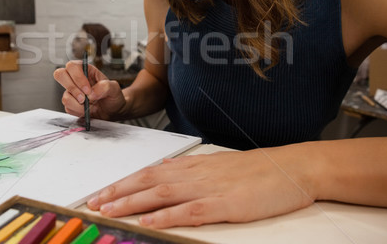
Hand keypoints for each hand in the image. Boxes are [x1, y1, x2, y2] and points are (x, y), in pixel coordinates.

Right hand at [53, 61, 125, 120]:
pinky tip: (87, 110)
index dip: (78, 78)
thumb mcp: (114, 88)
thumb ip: (105, 87)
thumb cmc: (112, 96)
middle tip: (84, 98)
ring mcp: (71, 92)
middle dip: (73, 89)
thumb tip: (92, 93)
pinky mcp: (70, 104)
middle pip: (60, 75)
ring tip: (90, 106)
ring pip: (65, 96)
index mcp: (85, 70)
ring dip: (79, 105)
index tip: (88, 90)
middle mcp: (75, 79)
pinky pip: (68, 108)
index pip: (72, 66)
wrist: (112, 111)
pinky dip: (79, 112)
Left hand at [86, 145, 317, 227]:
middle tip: (92, 203)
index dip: (123, 183)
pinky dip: (166, 216)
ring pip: (162, 194)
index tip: (101, 192)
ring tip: (108, 210)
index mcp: (194, 166)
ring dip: (132, 202)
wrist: (294, 167)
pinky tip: (148, 221)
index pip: (149, 173)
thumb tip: (164, 171)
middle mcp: (196, 174)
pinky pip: (190, 211)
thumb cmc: (258, 170)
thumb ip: (191, 170)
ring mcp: (210, 188)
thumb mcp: (219, 166)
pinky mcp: (226, 205)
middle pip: (148, 181)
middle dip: (117, 192)